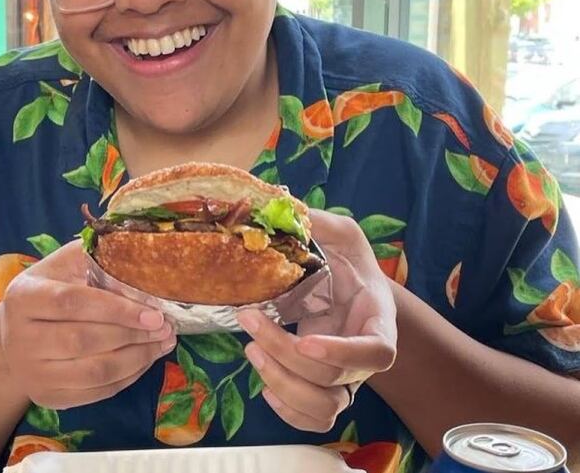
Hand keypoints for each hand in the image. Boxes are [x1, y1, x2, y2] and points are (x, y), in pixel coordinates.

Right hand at [0, 239, 175, 409]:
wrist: (19, 333)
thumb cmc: (52, 288)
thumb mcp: (66, 264)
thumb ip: (98, 256)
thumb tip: (142, 251)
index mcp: (24, 297)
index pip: (72, 302)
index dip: (116, 308)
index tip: (154, 312)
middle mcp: (20, 338)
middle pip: (83, 340)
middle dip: (132, 335)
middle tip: (167, 327)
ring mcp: (32, 373)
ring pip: (94, 372)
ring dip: (137, 358)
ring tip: (164, 342)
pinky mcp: (47, 397)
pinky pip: (96, 392)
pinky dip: (128, 377)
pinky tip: (146, 359)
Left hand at [237, 210, 396, 431]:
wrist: (351, 290)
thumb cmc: (351, 263)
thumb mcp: (343, 235)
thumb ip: (323, 224)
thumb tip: (290, 209)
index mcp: (377, 319)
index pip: (376, 353)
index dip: (343, 354)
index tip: (306, 342)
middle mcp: (364, 357)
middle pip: (332, 378)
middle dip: (285, 354)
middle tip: (250, 320)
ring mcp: (345, 377)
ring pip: (322, 406)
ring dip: (281, 384)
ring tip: (251, 350)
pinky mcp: (324, 388)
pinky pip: (314, 419)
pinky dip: (288, 412)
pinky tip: (264, 385)